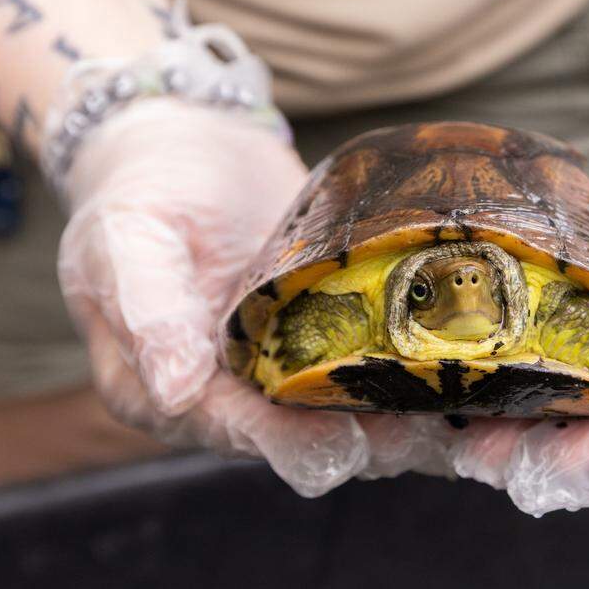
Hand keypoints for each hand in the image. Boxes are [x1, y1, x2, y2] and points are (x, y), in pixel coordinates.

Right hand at [57, 100, 456, 495]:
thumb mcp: (126, 241)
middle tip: (416, 434)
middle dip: (361, 441)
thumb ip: (148, 312)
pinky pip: (369, 362)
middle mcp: (228, 395)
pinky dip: (412, 372)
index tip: (340, 447)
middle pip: (298, 435)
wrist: (187, 140)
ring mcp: (283, 366)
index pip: (229, 429)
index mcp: (166, 393)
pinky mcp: (330, 332)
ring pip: (344, 408)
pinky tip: (462, 371)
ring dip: (398, 416)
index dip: (284, 444)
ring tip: (452, 412)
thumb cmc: (141, 191)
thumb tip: (174, 389)